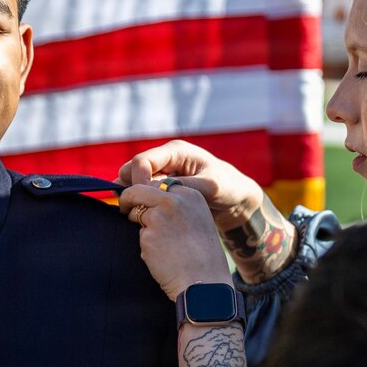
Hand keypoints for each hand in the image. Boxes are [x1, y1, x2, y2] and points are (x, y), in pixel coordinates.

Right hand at [115, 140, 264, 231]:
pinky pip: (142, 192)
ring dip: (133, 196)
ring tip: (137, 213)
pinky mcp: (161, 186)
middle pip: (132, 169)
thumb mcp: (210, 187)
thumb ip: (183, 186)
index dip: (137, 182)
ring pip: (133, 181)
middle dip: (130, 188)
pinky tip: (144, 215)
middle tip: (133, 209)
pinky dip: (140, 202)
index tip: (141, 202)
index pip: (142, 162)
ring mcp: (162, 172)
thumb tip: (157, 190)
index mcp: (175, 151)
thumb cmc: (228, 188)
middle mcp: (165, 159)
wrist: (236, 199)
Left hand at [120, 171, 231, 301]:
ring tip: (165, 245)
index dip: (146, 192)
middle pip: (138, 190)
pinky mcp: (148, 235)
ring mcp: (159, 217)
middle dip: (128, 199)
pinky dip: (147, 246)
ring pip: (136, 213)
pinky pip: (140, 236)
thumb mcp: (197, 220)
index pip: (158, 184)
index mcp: (190, 195)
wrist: (205, 282)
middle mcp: (174, 201)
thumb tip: (150, 202)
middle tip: (123, 207)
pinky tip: (163, 257)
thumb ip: (178, 207)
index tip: (141, 199)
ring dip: (142, 227)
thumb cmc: (203, 256)